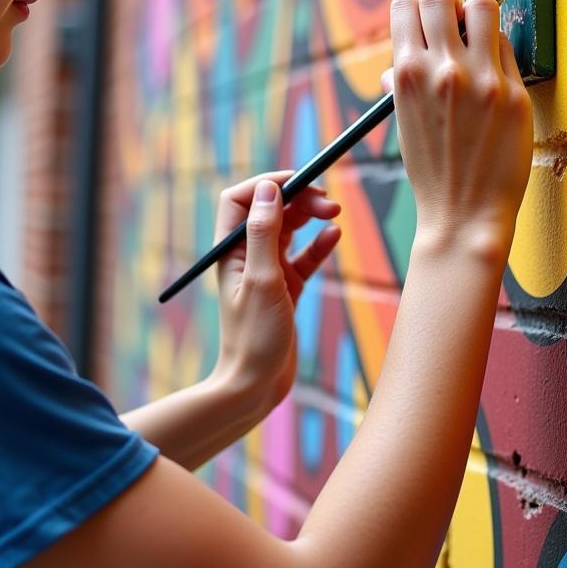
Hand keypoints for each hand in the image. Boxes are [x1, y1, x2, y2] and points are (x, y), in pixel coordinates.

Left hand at [212, 170, 340, 417]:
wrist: (255, 386)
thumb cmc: (253, 338)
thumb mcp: (262, 280)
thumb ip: (264, 233)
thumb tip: (268, 189)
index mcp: (231, 250)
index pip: (241, 199)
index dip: (268, 184)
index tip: (300, 181)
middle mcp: (247, 255)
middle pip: (271, 209)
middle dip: (299, 198)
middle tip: (329, 202)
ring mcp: (268, 270)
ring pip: (290, 228)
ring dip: (312, 216)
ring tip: (335, 213)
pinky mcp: (286, 287)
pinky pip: (305, 256)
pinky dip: (320, 244)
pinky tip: (335, 236)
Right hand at [386, 0, 531, 263]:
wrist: (463, 214)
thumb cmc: (432, 169)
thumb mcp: (404, 121)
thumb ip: (404, 80)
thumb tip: (405, 54)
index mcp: (407, 74)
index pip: (407, 5)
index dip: (417, 13)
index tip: (427, 29)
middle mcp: (443, 69)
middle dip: (446, 8)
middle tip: (454, 33)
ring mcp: (482, 79)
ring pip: (483, 6)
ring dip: (478, 18)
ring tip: (479, 44)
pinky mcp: (513, 94)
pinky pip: (507, 48)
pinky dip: (499, 54)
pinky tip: (495, 79)